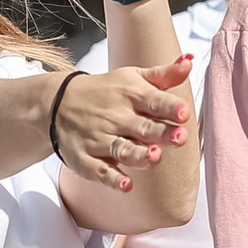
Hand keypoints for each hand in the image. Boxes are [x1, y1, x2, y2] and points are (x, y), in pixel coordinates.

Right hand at [55, 60, 192, 192]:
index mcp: (131, 95)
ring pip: (121, 149)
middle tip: (180, 138)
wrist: (56, 102)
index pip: (154, 101)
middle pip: (143, 128)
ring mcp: (99, 139)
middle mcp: (116, 117)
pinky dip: (111, 179)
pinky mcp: (85, 159)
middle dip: (161, 133)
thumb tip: (190, 61)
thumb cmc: (105, 92)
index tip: (184, 112)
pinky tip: (125, 185)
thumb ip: (164, 75)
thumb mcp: (132, 77)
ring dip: (138, 155)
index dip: (170, 107)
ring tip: (154, 156)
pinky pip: (99, 171)